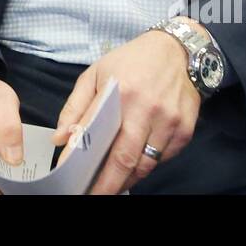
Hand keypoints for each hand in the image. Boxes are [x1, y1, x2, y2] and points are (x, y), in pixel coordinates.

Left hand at [53, 27, 200, 194]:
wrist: (178, 50)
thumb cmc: (132, 61)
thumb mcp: (97, 73)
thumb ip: (76, 106)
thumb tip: (60, 138)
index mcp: (122, 92)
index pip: (97, 134)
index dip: (84, 160)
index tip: (71, 176)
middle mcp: (148, 109)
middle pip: (125, 159)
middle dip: (108, 184)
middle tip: (94, 195)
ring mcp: (169, 122)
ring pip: (146, 164)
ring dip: (127, 178)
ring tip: (112, 184)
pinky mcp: (185, 130)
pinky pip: (163, 159)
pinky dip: (147, 165)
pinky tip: (135, 165)